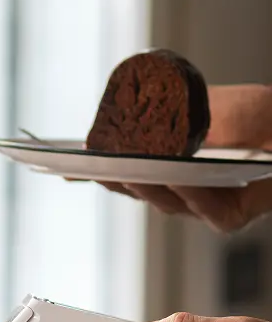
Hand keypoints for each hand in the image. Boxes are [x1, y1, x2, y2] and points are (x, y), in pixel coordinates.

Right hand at [96, 84, 271, 230]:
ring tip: (128, 171)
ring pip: (167, 202)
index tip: (69, 167)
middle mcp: (187, 189)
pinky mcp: (230, 218)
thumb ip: (171, 114)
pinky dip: (187, 195)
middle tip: (95, 168)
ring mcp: (207, 206)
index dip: (99, 170)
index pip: (130, 170)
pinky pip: (203, 209)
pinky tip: (175, 177)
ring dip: (147, 187)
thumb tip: (123, 120)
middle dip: (116, 180)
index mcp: (174, 162)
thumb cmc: (263, 113)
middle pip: (141, 190)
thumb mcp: (209, 103)